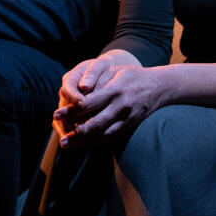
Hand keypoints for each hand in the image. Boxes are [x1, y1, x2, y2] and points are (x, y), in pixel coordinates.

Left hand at [53, 56, 169, 147]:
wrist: (159, 86)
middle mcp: (121, 106)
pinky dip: (96, 141)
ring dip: (84, 141)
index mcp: (115, 90)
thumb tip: (78, 90)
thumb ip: (97, 80)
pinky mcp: (129, 125)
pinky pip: (111, 136)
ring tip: (66, 144)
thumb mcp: (115, 71)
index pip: (90, 103)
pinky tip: (83, 143)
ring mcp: (126, 118)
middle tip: (60, 136)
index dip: (72, 110)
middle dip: (75, 131)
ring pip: (103, 134)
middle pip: (95, 122)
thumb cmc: (132, 76)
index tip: (57, 114)